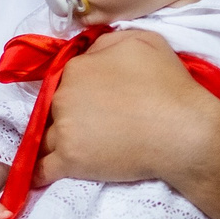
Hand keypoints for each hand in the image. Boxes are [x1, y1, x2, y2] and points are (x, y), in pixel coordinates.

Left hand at [37, 30, 219, 189]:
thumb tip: (90, 55)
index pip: (67, 79)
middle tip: (94, 126)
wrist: (182, 131)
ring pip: (47, 136)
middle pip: (55, 107)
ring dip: (57, 142)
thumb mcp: (142, 41)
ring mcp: (64, 131)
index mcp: (77, 68)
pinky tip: (37, 177)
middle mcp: (63, 97)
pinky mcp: (69, 162)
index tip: (97, 102)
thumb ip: (107, 44)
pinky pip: (42, 168)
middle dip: (69, 115)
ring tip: (72, 150)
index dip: (82, 90)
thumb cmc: (167, 85)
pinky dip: (38, 172)